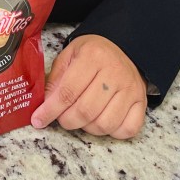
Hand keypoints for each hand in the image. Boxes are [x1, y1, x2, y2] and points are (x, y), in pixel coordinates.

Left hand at [30, 34, 146, 139]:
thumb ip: (56, 79)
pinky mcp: (142, 102)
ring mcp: (131, 88)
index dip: (51, 110)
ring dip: (88, 128)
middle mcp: (114, 72)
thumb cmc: (92, 54)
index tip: (38, 120)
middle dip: (67, 121)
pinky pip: (127, 129)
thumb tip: (44, 106)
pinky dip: (112, 132)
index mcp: (92, 56)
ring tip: (81, 118)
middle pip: (86, 111)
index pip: (68, 91)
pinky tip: (102, 120)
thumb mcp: (69, 56)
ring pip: (105, 124)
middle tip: (62, 118)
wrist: (123, 47)